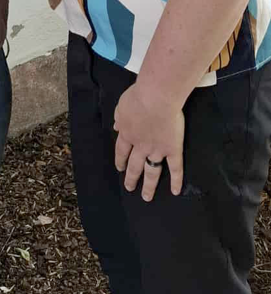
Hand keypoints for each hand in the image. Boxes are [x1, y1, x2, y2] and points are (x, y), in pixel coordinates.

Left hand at [113, 82, 184, 200]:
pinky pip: (175, 167)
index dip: (120, 160)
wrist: (156, 97)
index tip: (120, 168)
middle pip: (134, 165)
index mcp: (127, 133)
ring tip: (146, 197)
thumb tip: (116, 127)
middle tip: (129, 188)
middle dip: (131, 178)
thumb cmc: (138, 96)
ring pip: (152, 171)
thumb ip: (119, 117)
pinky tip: (175, 191)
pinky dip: (176, 180)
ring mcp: (157, 149)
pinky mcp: (173, 149)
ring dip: (148, 185)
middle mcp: (140, 146)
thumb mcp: (121, 106)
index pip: (121, 151)